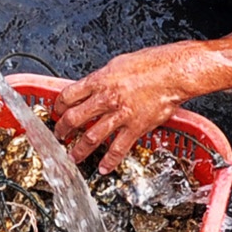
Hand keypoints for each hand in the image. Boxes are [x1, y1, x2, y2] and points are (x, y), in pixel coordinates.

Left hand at [52, 45, 192, 172]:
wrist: (173, 73)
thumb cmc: (151, 64)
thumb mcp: (119, 63)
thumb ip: (104, 77)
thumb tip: (94, 84)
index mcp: (100, 81)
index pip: (69, 95)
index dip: (59, 106)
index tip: (58, 112)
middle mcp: (106, 99)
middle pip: (74, 118)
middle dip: (63, 130)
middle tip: (60, 137)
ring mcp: (119, 115)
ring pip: (91, 137)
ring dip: (79, 150)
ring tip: (73, 157)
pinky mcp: (135, 127)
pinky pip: (118, 148)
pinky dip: (109, 160)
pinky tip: (104, 168)